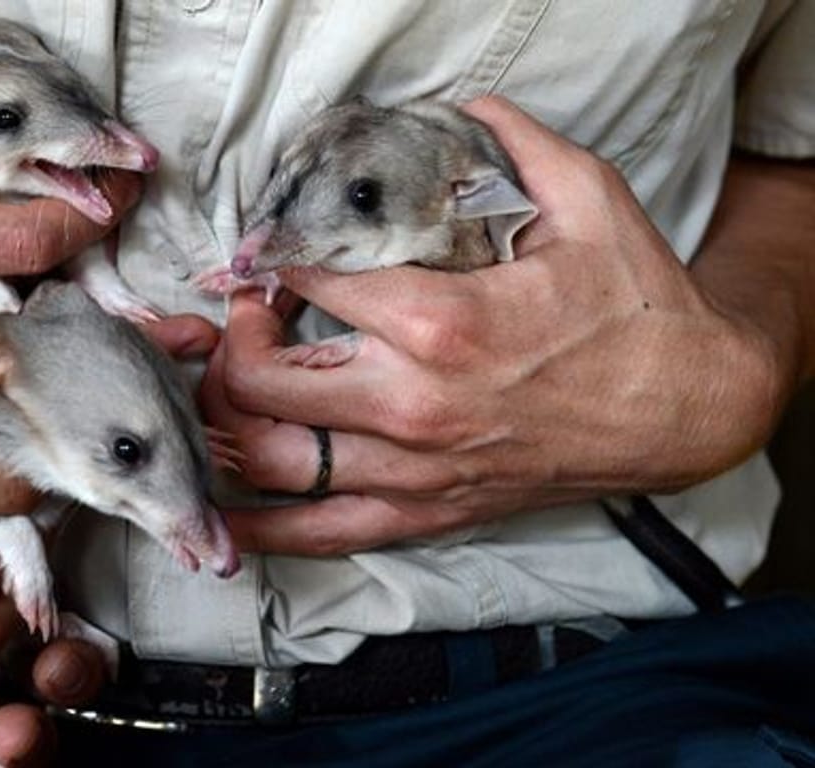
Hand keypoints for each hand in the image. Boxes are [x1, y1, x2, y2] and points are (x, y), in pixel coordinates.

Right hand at [0, 17, 142, 337]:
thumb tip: (8, 54)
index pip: (16, 239)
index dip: (87, 216)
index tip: (123, 188)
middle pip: (17, 314)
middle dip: (86, 288)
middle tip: (132, 260)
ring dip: (53, 327)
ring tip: (103, 295)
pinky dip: (7, 349)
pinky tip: (48, 325)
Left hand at [203, 96, 783, 554]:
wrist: (689, 408)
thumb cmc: (636, 308)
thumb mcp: (587, 199)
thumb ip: (512, 143)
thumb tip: (459, 108)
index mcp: (438, 322)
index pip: (307, 282)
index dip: (272, 258)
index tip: (271, 252)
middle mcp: (410, 404)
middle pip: (262, 381)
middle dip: (234, 341)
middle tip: (248, 315)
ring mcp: (414, 468)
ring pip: (272, 458)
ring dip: (232, 419)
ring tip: (236, 384)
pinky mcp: (427, 511)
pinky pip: (322, 533)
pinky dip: (264, 528)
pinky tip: (226, 513)